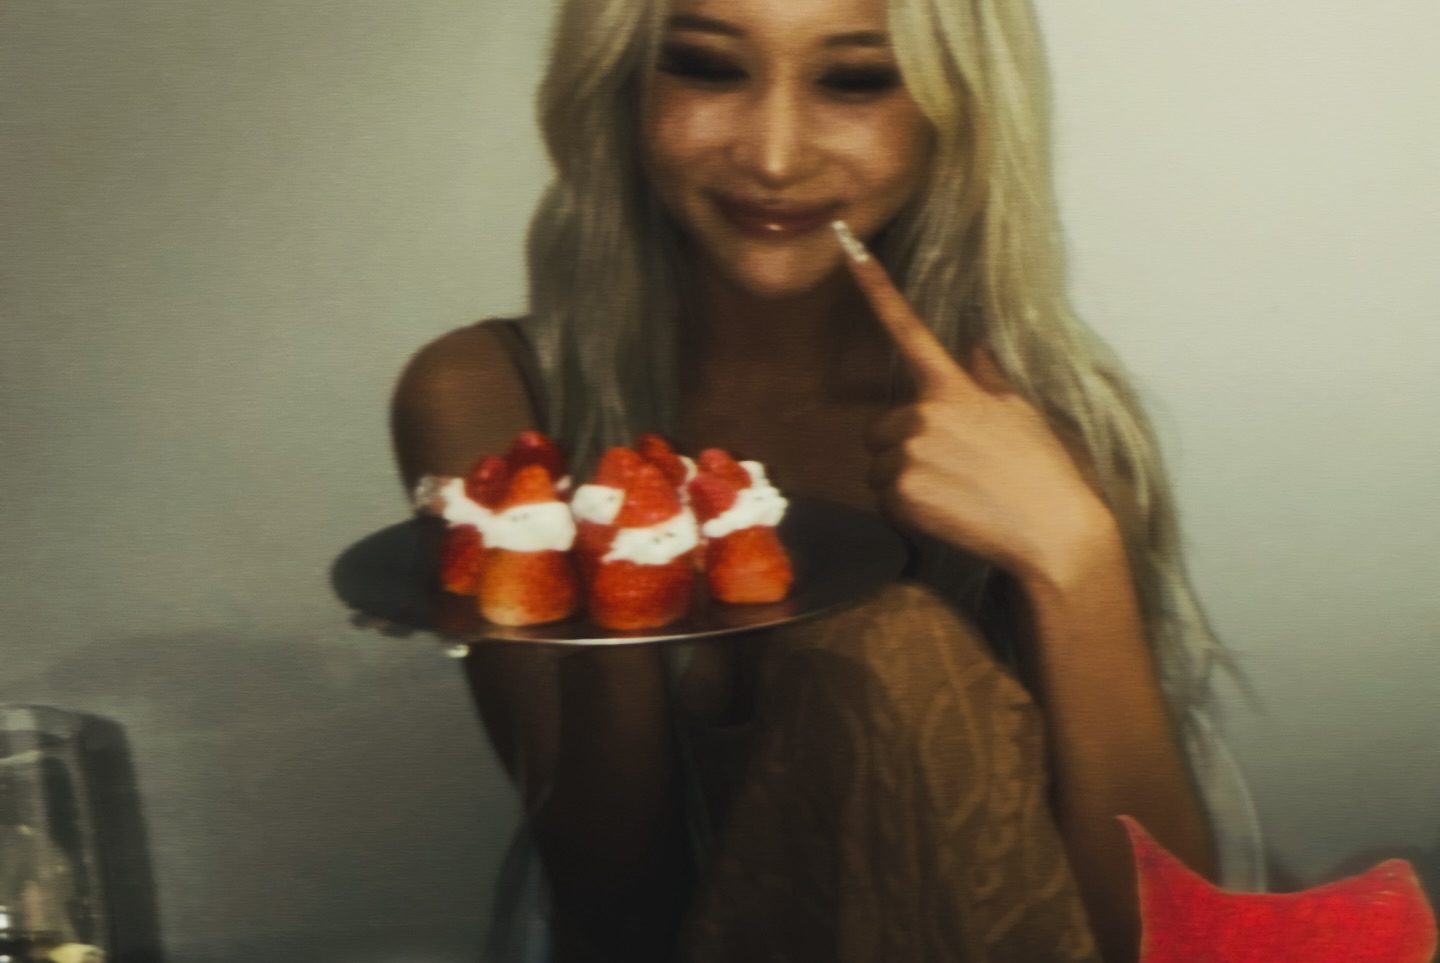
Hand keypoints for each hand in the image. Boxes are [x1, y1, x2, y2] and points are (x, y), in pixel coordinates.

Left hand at [834, 222, 1116, 584]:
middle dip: (903, 447)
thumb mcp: (1019, 412)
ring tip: (954, 492)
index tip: (846, 245)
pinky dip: (907, 509)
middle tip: (951, 470)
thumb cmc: (1044, 472)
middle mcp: (924, 413)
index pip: (907, 326)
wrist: (1053, 533)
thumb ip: (986, 378)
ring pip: (879, 465)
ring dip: (904, 480)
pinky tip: (948, 513)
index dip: (874, 285)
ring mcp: (910, 453)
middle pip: (880, 426)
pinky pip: (883, 499)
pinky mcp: (901, 493)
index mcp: (953, 387)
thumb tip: (974, 346)